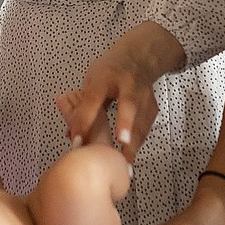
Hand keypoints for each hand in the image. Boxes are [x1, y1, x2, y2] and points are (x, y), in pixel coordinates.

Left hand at [55, 24, 181, 162]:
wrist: (139, 58)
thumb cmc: (109, 71)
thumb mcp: (91, 81)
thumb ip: (83, 107)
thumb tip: (71, 136)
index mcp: (105, 76)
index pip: (93, 98)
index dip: (84, 119)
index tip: (77, 140)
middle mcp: (128, 84)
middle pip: (129, 104)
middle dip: (125, 123)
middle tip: (120, 143)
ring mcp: (144, 95)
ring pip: (141, 122)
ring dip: (132, 145)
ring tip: (123, 166)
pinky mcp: (153, 108)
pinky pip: (144, 130)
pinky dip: (136, 144)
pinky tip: (128, 158)